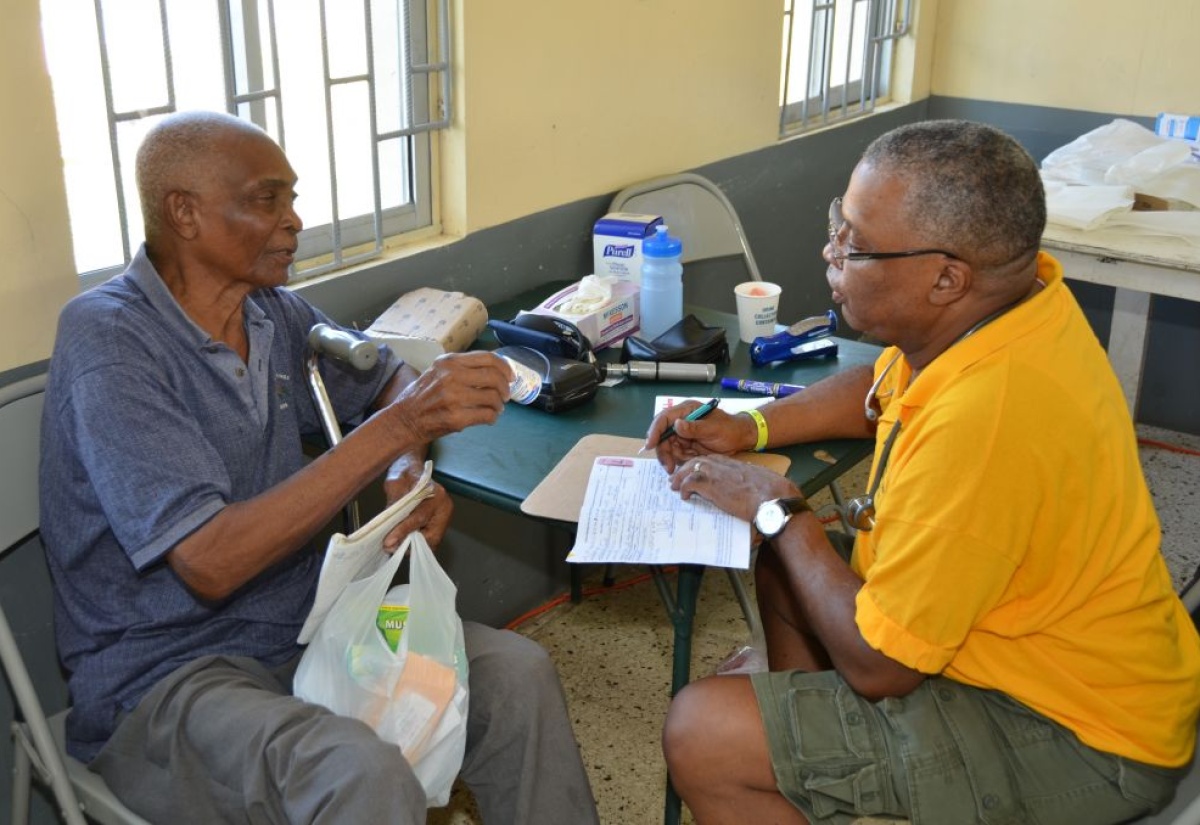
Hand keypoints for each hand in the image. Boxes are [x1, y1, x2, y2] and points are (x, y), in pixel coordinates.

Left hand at [382, 459, 452, 549]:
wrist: (412, 468)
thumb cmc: (404, 473)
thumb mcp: (395, 485)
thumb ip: (394, 505)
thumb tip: (387, 527)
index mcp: (436, 493)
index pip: (419, 517)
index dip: (403, 531)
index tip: (389, 541)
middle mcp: (444, 506)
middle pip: (430, 534)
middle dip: (410, 543)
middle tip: (390, 546)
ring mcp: (444, 516)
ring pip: (431, 540)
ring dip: (413, 545)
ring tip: (395, 543)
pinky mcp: (439, 523)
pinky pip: (430, 539)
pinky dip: (417, 542)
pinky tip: (403, 540)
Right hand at [387, 351, 509, 443]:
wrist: (404, 419)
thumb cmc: (423, 395)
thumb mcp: (438, 371)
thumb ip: (462, 368)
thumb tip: (495, 370)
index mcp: (449, 362)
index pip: (487, 358)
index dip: (505, 367)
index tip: (511, 376)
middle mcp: (452, 376)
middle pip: (494, 377)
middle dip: (505, 388)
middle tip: (505, 396)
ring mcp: (454, 397)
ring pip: (493, 398)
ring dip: (499, 405)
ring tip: (496, 408)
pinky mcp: (457, 418)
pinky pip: (487, 415)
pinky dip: (493, 417)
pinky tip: (488, 417)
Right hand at [644, 402, 757, 471]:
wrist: (740, 439)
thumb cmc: (729, 429)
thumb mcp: (713, 428)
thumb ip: (695, 427)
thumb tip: (676, 424)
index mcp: (686, 411)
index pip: (664, 419)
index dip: (655, 431)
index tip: (650, 445)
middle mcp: (681, 422)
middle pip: (662, 436)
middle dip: (663, 451)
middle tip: (668, 466)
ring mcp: (683, 435)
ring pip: (668, 448)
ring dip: (670, 459)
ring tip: (677, 468)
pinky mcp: (686, 446)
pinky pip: (676, 455)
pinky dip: (679, 461)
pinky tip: (686, 464)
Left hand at [668, 454, 800, 523]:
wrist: (773, 499)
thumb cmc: (772, 493)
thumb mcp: (758, 483)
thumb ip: (749, 482)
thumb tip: (748, 491)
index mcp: (734, 464)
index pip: (711, 460)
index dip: (700, 466)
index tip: (695, 473)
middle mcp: (722, 464)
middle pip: (697, 461)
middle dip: (685, 469)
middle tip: (678, 478)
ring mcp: (715, 473)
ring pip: (689, 468)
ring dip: (680, 477)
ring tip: (674, 486)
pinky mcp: (710, 485)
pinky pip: (689, 482)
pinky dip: (683, 488)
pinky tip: (684, 496)